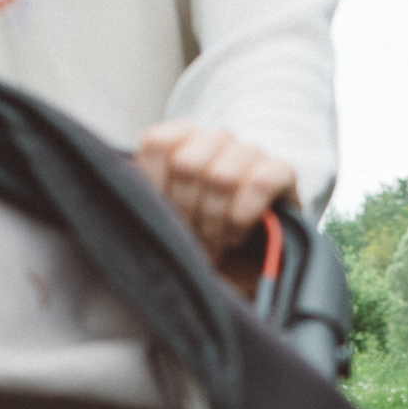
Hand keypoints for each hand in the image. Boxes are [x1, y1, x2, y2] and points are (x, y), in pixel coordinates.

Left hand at [133, 121, 297, 258]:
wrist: (246, 268)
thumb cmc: (198, 243)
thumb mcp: (165, 223)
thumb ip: (145, 200)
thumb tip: (124, 187)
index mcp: (182, 142)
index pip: (158, 142)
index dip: (159, 187)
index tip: (166, 217)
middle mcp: (216, 139)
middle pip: (188, 163)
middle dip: (187, 212)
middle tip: (193, 239)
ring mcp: (250, 152)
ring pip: (222, 176)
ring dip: (214, 220)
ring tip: (215, 242)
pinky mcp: (282, 171)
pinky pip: (260, 182)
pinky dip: (243, 215)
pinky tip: (237, 234)